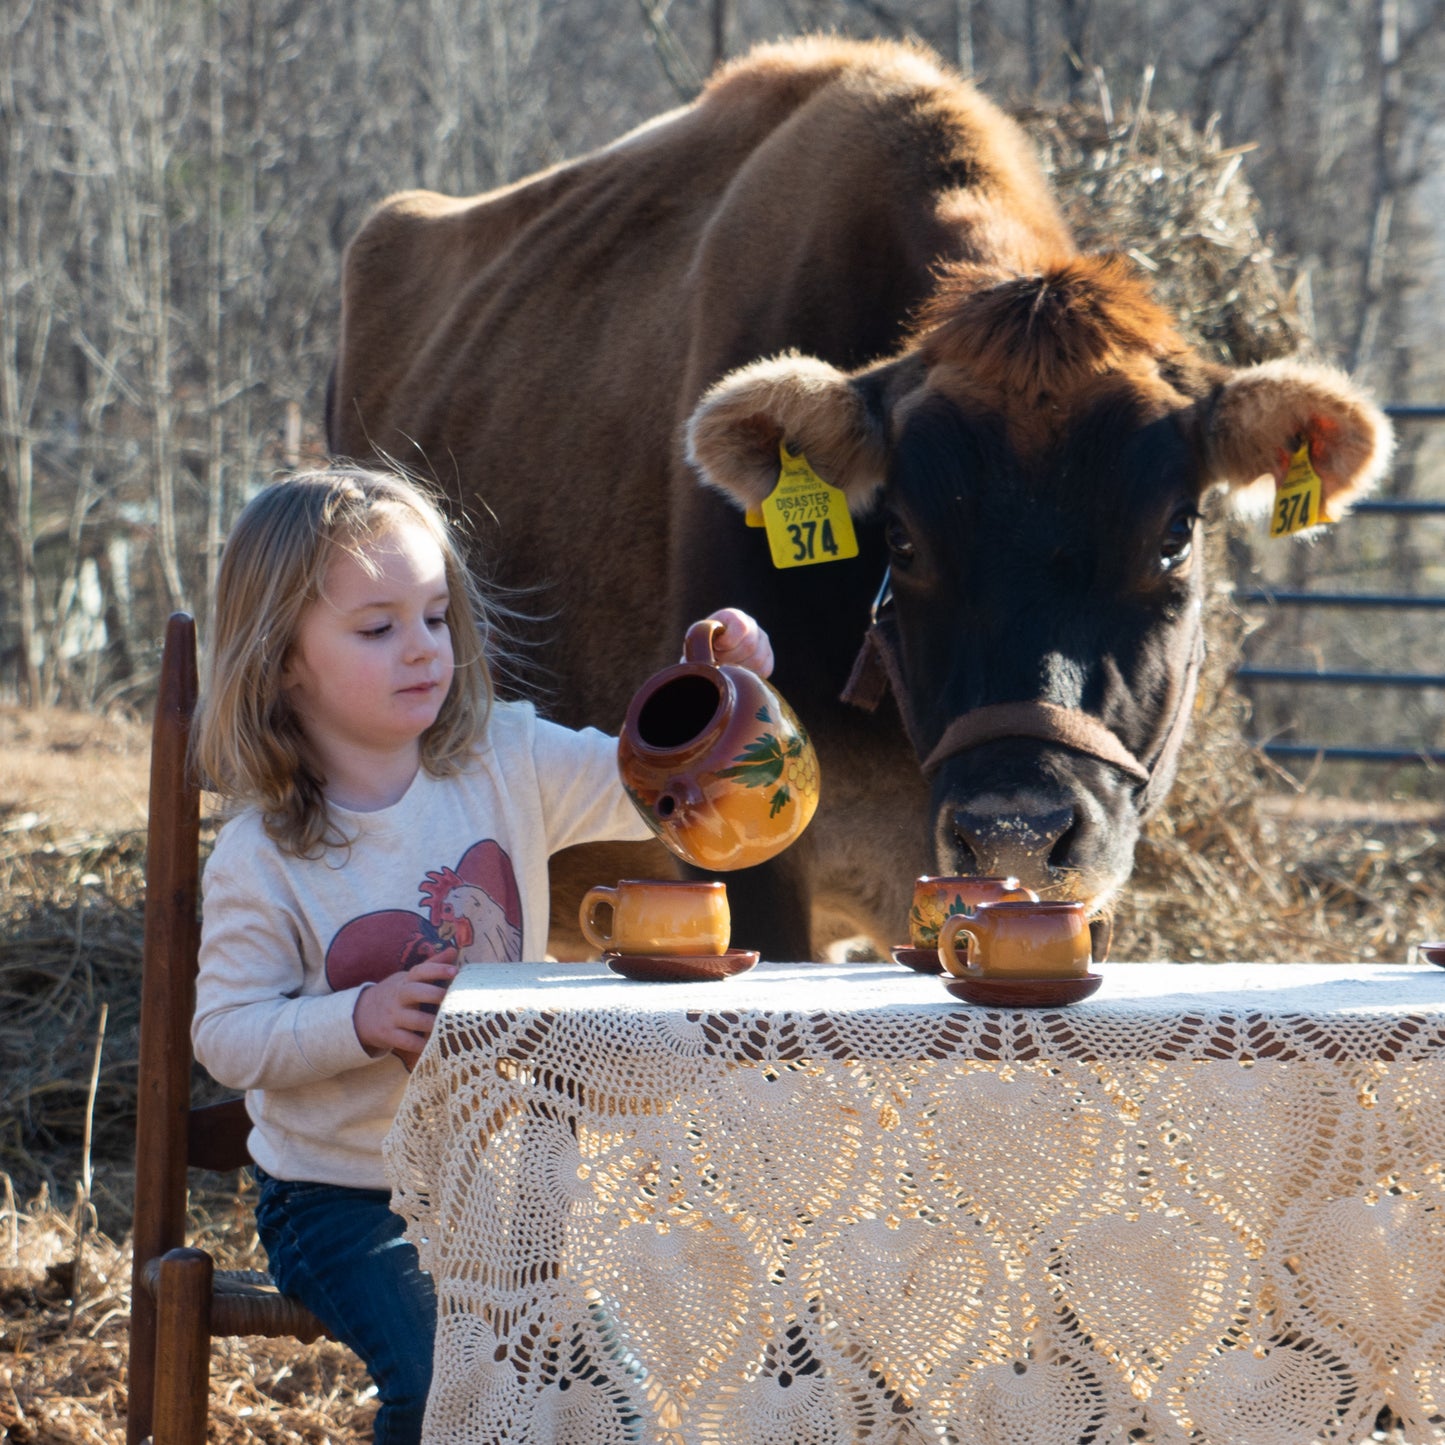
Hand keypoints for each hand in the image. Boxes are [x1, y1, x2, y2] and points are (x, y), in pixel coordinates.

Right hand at [352, 950, 458, 1066]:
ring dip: (432, 1023)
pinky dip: (420, 1045)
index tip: (455, 971)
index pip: (420, 971)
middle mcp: (399, 997)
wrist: (361, 1014)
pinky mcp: (389, 1035)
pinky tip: (434, 1044)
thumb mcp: (408, 978)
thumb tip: (453, 950)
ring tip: (448, 1024)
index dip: (437, 969)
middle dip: (434, 995)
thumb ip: (431, 966)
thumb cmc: (396, 993)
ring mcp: (393, 1016)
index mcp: (405, 981)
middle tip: (453, 999)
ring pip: (414, 1020)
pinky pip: (406, 1041)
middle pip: (415, 992)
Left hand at [704, 607, 773, 677]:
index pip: (741, 627)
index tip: (715, 648)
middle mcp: (752, 625)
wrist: (709, 655)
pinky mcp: (767, 658)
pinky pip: (765, 669)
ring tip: (726, 667)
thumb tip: (706, 655)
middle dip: (730, 658)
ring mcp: (762, 641)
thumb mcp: (696, 641)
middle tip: (717, 661)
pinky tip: (737, 673)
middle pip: (749, 646)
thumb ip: (700, 641)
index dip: (728, 641)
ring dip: (739, 668)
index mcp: (733, 617)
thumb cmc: (700, 648)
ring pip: (758, 659)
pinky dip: (750, 674)